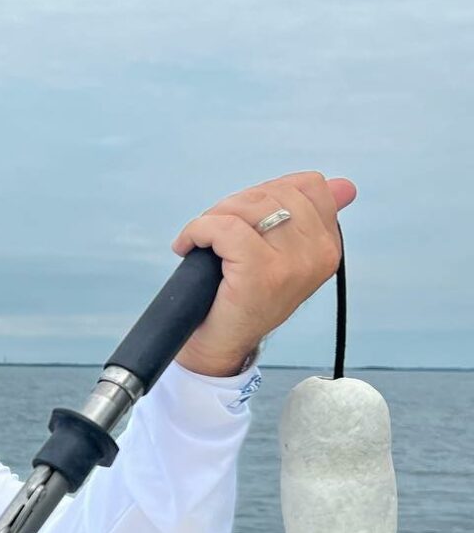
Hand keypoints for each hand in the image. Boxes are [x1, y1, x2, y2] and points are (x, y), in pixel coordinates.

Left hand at [170, 171, 357, 375]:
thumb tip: (344, 186)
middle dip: (235, 204)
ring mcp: (293, 265)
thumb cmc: (243, 299)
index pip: (310, 186)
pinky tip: (189, 246)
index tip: (243, 219)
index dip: (266, 192)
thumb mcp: (282, 255)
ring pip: (249, 206)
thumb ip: (308, 218)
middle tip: (214, 231)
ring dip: (214, 216)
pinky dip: (199, 230)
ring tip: (203, 239)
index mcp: (328, 247)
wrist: (219, 346)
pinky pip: (224, 228)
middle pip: (274, 193)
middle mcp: (319, 255)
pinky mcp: (260, 274)